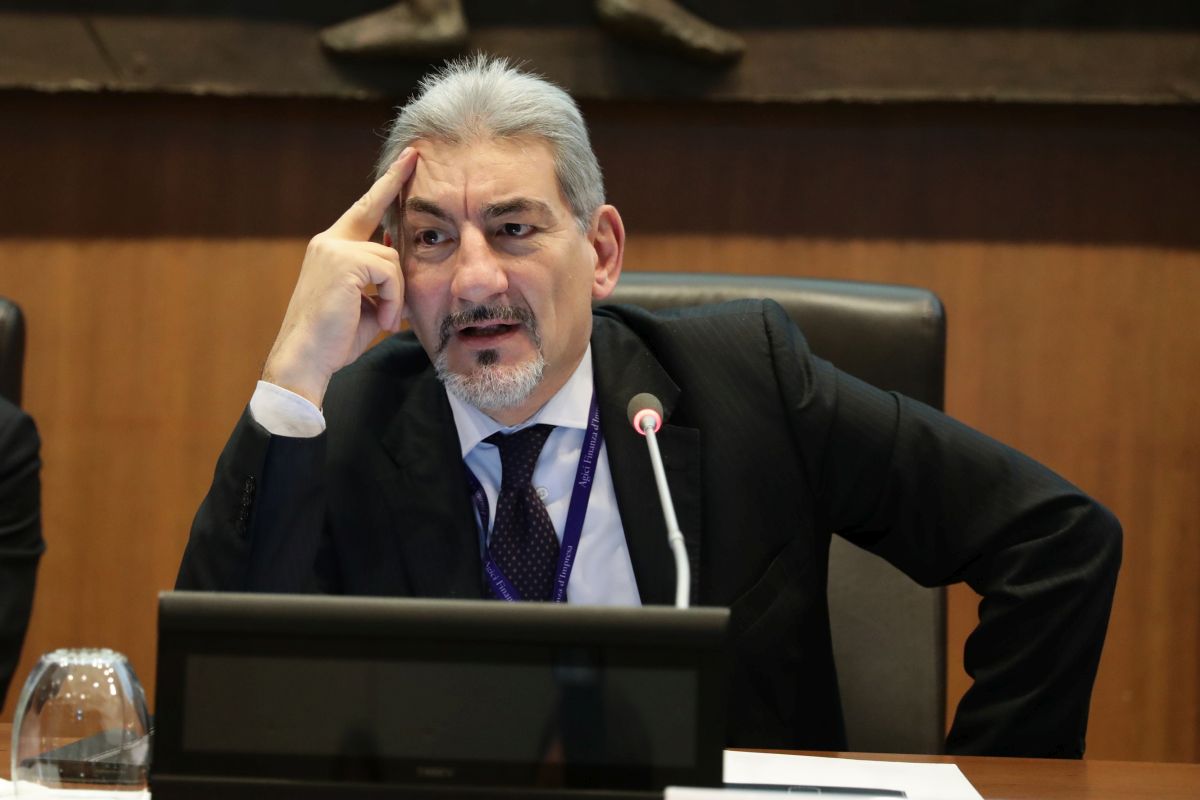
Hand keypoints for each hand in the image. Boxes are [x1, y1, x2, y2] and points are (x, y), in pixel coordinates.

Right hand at [262, 148, 416, 405]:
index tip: (405, 162)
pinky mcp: (344, 261)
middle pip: (374, 210)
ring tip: (386, 319)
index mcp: (331, 249)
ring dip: (396, 294)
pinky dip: (392, 300)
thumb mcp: (366, 303)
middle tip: (415, 154)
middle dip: (395, 182)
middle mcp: (329, 241)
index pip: (363, 211)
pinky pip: (390, 272)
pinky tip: (381, 320)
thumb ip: (381, 279)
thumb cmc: (334, 340)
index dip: (385, 186)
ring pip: (391, 257)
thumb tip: (400, 261)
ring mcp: (334, 248)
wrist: (305, 359)